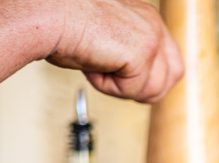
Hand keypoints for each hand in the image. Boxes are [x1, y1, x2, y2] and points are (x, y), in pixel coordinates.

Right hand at [46, 0, 182, 102]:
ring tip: (98, 64)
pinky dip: (108, 86)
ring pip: (152, 90)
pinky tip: (94, 64)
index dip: (148, 80)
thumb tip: (137, 82)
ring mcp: (151, 38)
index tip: (122, 75)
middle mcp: (153, 24)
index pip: (170, 63)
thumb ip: (128, 57)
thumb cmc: (64, 25)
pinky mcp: (142, 52)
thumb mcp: (107, 43)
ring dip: (121, 87)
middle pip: (171, 78)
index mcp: (147, 19)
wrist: (47, 15)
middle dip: (142, 88)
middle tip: (113, 77)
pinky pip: (132, 90)